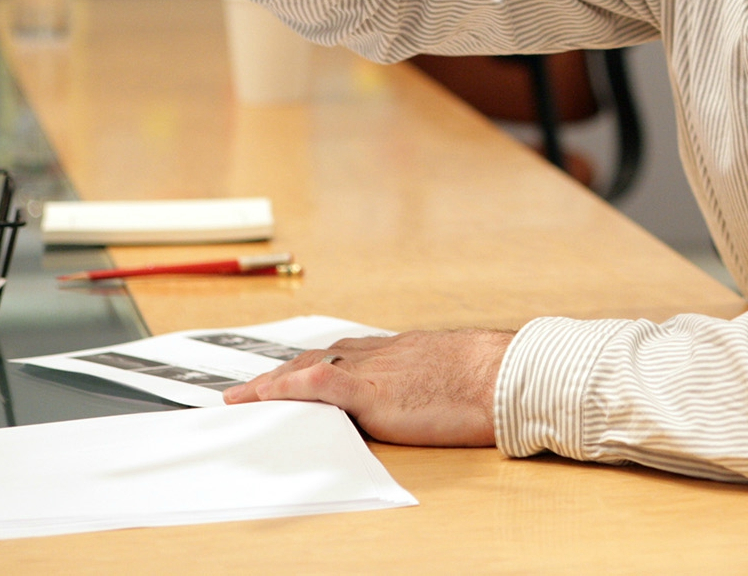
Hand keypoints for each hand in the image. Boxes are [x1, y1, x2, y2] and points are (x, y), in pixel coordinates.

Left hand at [221, 328, 513, 446]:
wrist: (506, 374)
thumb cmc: (494, 379)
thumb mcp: (457, 373)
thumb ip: (435, 378)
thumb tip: (438, 392)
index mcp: (403, 351)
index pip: (347, 354)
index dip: (315, 364)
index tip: (295, 371)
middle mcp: (381, 354)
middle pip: (319, 358)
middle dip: (282, 372)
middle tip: (249, 388)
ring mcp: (374, 370)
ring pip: (309, 369)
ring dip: (271, 382)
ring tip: (241, 397)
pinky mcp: (371, 391)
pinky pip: (315, 385)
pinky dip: (285, 388)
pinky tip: (261, 395)